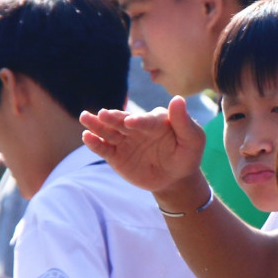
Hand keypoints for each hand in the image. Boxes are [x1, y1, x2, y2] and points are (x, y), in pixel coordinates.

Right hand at [80, 97, 207, 198]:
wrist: (175, 178)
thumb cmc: (187, 155)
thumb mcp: (193, 140)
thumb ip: (184, 121)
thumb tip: (178, 98)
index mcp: (155, 121)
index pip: (146, 120)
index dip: (138, 120)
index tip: (130, 121)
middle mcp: (137, 127)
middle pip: (122, 122)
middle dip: (112, 118)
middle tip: (102, 114)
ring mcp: (125, 140)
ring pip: (109, 132)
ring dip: (97, 125)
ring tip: (85, 118)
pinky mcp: (116, 155)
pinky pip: (104, 148)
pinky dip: (95, 143)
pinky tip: (87, 137)